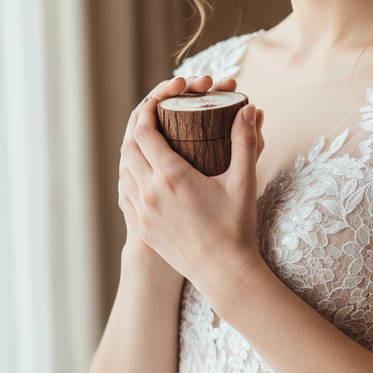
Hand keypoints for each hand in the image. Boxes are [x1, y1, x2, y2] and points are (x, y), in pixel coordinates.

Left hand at [118, 74, 264, 293]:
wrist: (224, 273)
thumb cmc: (236, 229)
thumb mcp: (243, 182)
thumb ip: (245, 142)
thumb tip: (249, 110)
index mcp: (171, 177)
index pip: (144, 130)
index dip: (148, 108)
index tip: (162, 98)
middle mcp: (149, 193)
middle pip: (128, 145)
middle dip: (138, 122)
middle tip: (155, 112)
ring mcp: (141, 212)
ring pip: (122, 169)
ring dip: (131, 148)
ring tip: (148, 137)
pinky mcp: (141, 227)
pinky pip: (123, 192)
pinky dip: (128, 173)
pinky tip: (142, 170)